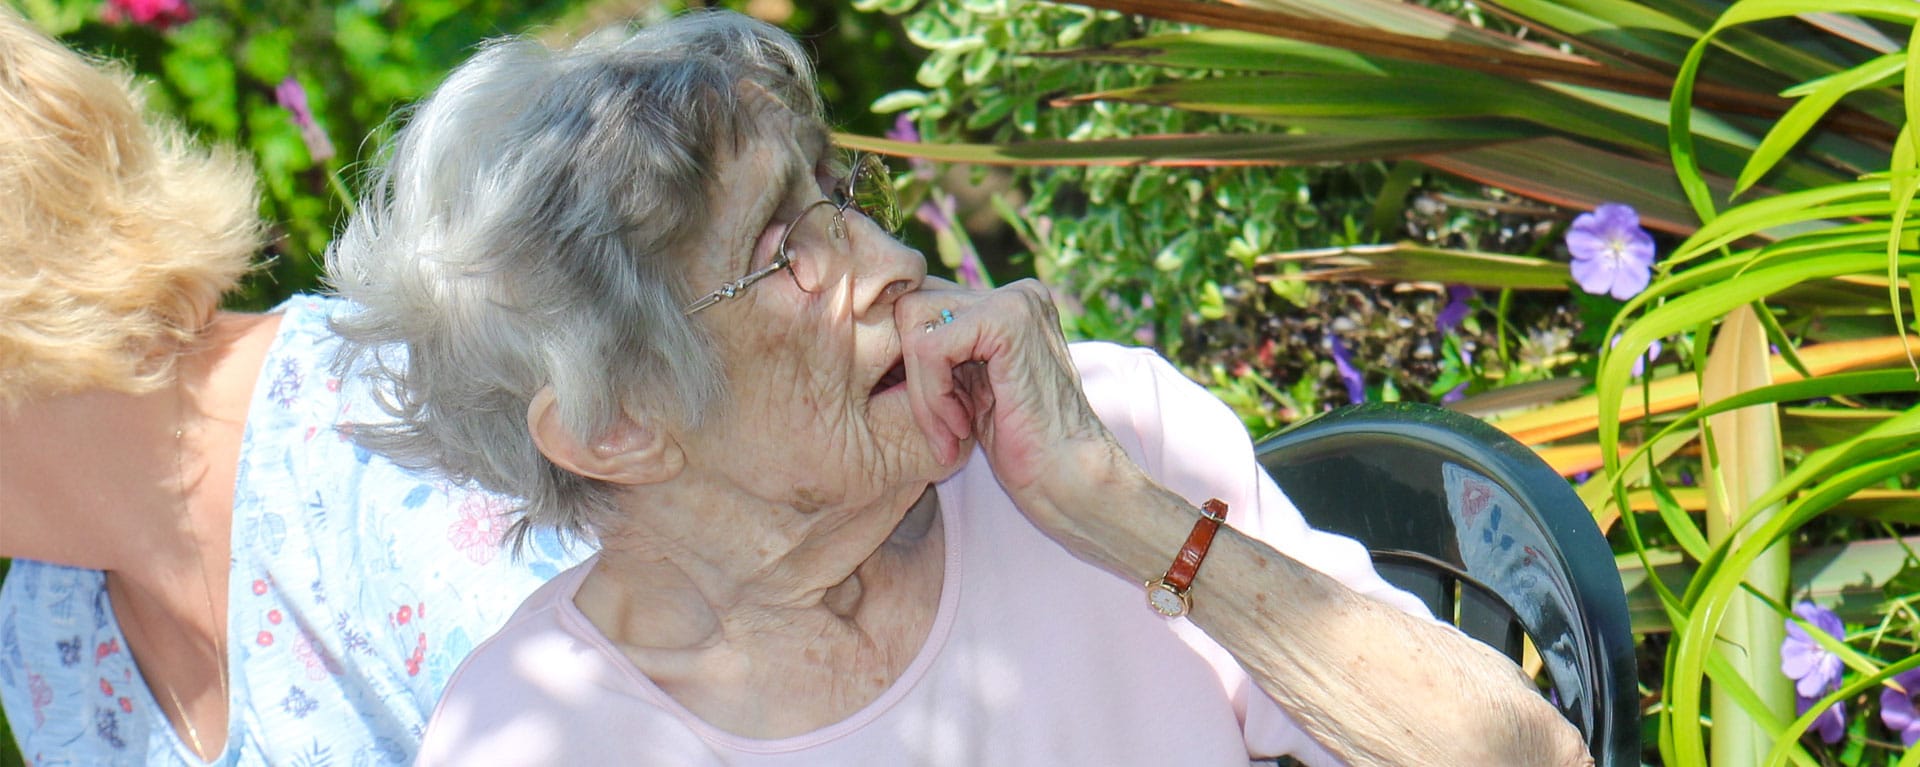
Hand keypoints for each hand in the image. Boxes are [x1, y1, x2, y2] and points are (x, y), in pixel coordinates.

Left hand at [896, 279, 1124, 505]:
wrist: (1068, 480)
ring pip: (914, 325)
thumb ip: (940, 353)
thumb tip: (875, 325)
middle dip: (912, 374)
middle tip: (942, 426)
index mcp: (1007, 303)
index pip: (922, 307)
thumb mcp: (968, 389)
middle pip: (911, 308)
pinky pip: (930, 348)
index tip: (934, 415)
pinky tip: (962, 427)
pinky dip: (932, 395)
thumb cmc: (1019, 448)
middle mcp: (1014, 292)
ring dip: (921, 389)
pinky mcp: (1007, 320)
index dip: (911, 364)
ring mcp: (1014, 299)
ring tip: (952, 430)